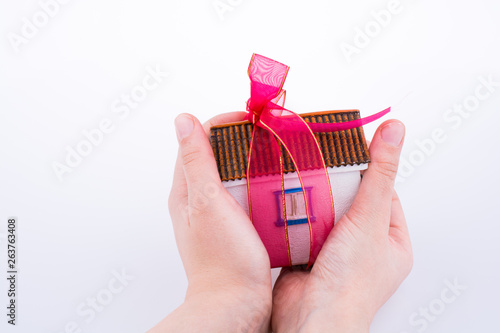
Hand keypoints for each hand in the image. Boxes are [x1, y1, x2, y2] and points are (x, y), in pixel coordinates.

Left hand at [148, 112, 271, 332]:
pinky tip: (275, 184)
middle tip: (269, 134)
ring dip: (250, 160)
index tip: (252, 119)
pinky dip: (258, 182)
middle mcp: (196, 199)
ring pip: (231, 174)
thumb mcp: (208, 202)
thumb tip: (183, 119)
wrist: (235, 304)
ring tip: (276, 154)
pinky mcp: (233, 226)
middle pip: (215, 155)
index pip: (198, 140)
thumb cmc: (223, 258)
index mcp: (185, 190)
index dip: (224, 123)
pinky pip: (244, 193)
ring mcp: (215, 213)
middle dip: (240, 139)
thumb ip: (197, 160)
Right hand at [271, 120, 412, 332]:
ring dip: (312, 199)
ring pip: (324, 213)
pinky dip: (295, 215)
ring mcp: (335, 252)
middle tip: (320, 161)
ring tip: (301, 176)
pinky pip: (303, 226)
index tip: (351, 148)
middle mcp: (365, 247)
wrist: (311, 318)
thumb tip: (394, 131)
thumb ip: (378, 174)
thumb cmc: (349, 283)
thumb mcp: (369, 218)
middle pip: (351, 201)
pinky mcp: (308, 255)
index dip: (369, 171)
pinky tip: (286, 200)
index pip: (384, 194)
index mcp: (391, 241)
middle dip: (335, 184)